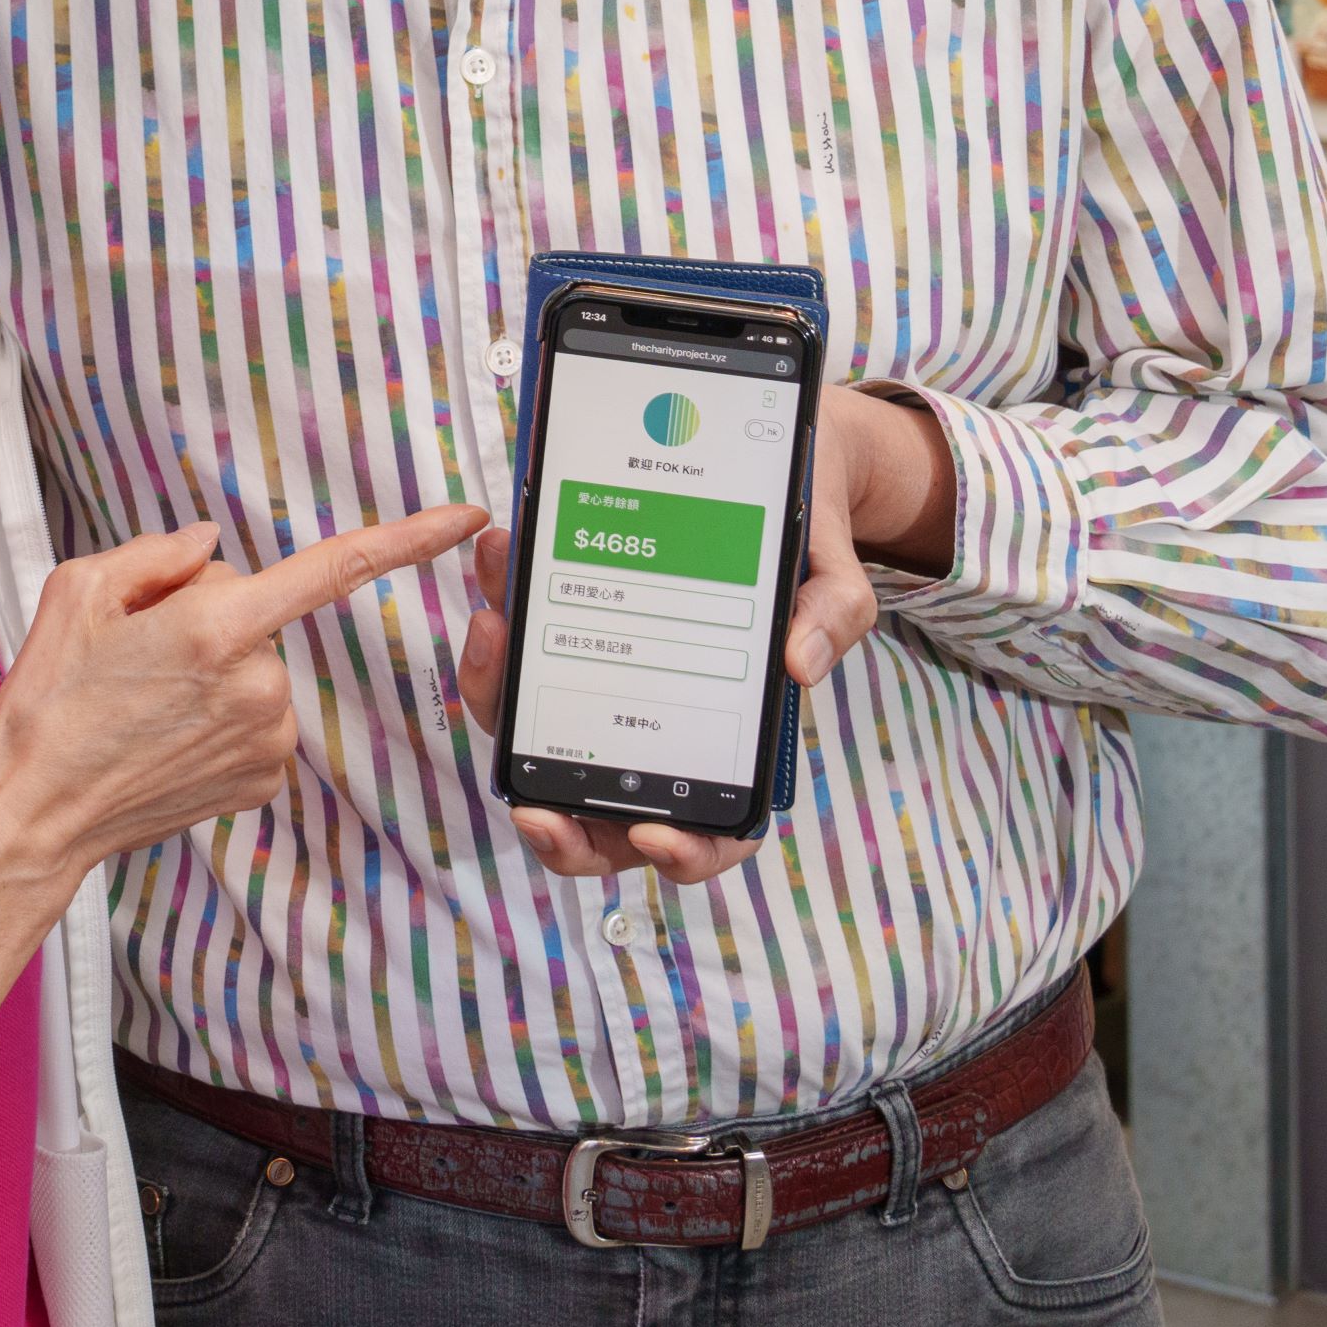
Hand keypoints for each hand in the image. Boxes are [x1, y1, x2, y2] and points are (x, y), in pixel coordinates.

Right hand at [0, 507, 489, 896]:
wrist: (36, 811)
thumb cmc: (50, 698)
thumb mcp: (79, 589)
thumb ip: (158, 553)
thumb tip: (211, 546)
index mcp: (217, 624)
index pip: (334, 567)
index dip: (409, 538)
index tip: (467, 518)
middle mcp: (258, 682)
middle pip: (258, 614)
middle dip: (209, 619)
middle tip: (139, 657)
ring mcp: (267, 739)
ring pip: (257, 670)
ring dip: (215, 674)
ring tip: (147, 705)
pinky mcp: (263, 781)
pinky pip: (256, 722)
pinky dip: (220, 722)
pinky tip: (169, 740)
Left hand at [453, 386, 954, 887]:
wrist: (773, 473)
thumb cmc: (805, 547)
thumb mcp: (833, 575)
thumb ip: (830, 614)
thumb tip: (800, 663)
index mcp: (736, 742)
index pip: (713, 831)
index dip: (682, 853)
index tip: (649, 833)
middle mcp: (661, 730)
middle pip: (601, 815)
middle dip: (559, 830)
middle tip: (532, 812)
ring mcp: (605, 688)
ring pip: (535, 732)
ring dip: (499, 693)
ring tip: (493, 627)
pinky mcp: (566, 634)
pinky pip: (520, 649)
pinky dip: (502, 614)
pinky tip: (500, 561)